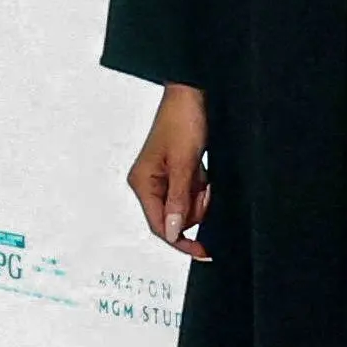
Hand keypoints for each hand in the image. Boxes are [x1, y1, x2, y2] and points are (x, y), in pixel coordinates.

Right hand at [128, 84, 210, 259]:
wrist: (193, 93)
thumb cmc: (183, 120)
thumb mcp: (184, 163)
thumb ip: (178, 200)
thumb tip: (172, 232)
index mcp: (142, 183)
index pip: (159, 226)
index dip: (181, 242)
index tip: (204, 252)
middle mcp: (148, 184)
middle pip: (175, 218)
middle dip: (194, 207)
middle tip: (203, 184)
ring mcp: (162, 179)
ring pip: (186, 207)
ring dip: (199, 195)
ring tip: (202, 172)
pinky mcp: (175, 173)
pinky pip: (191, 193)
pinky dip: (200, 186)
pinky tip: (202, 170)